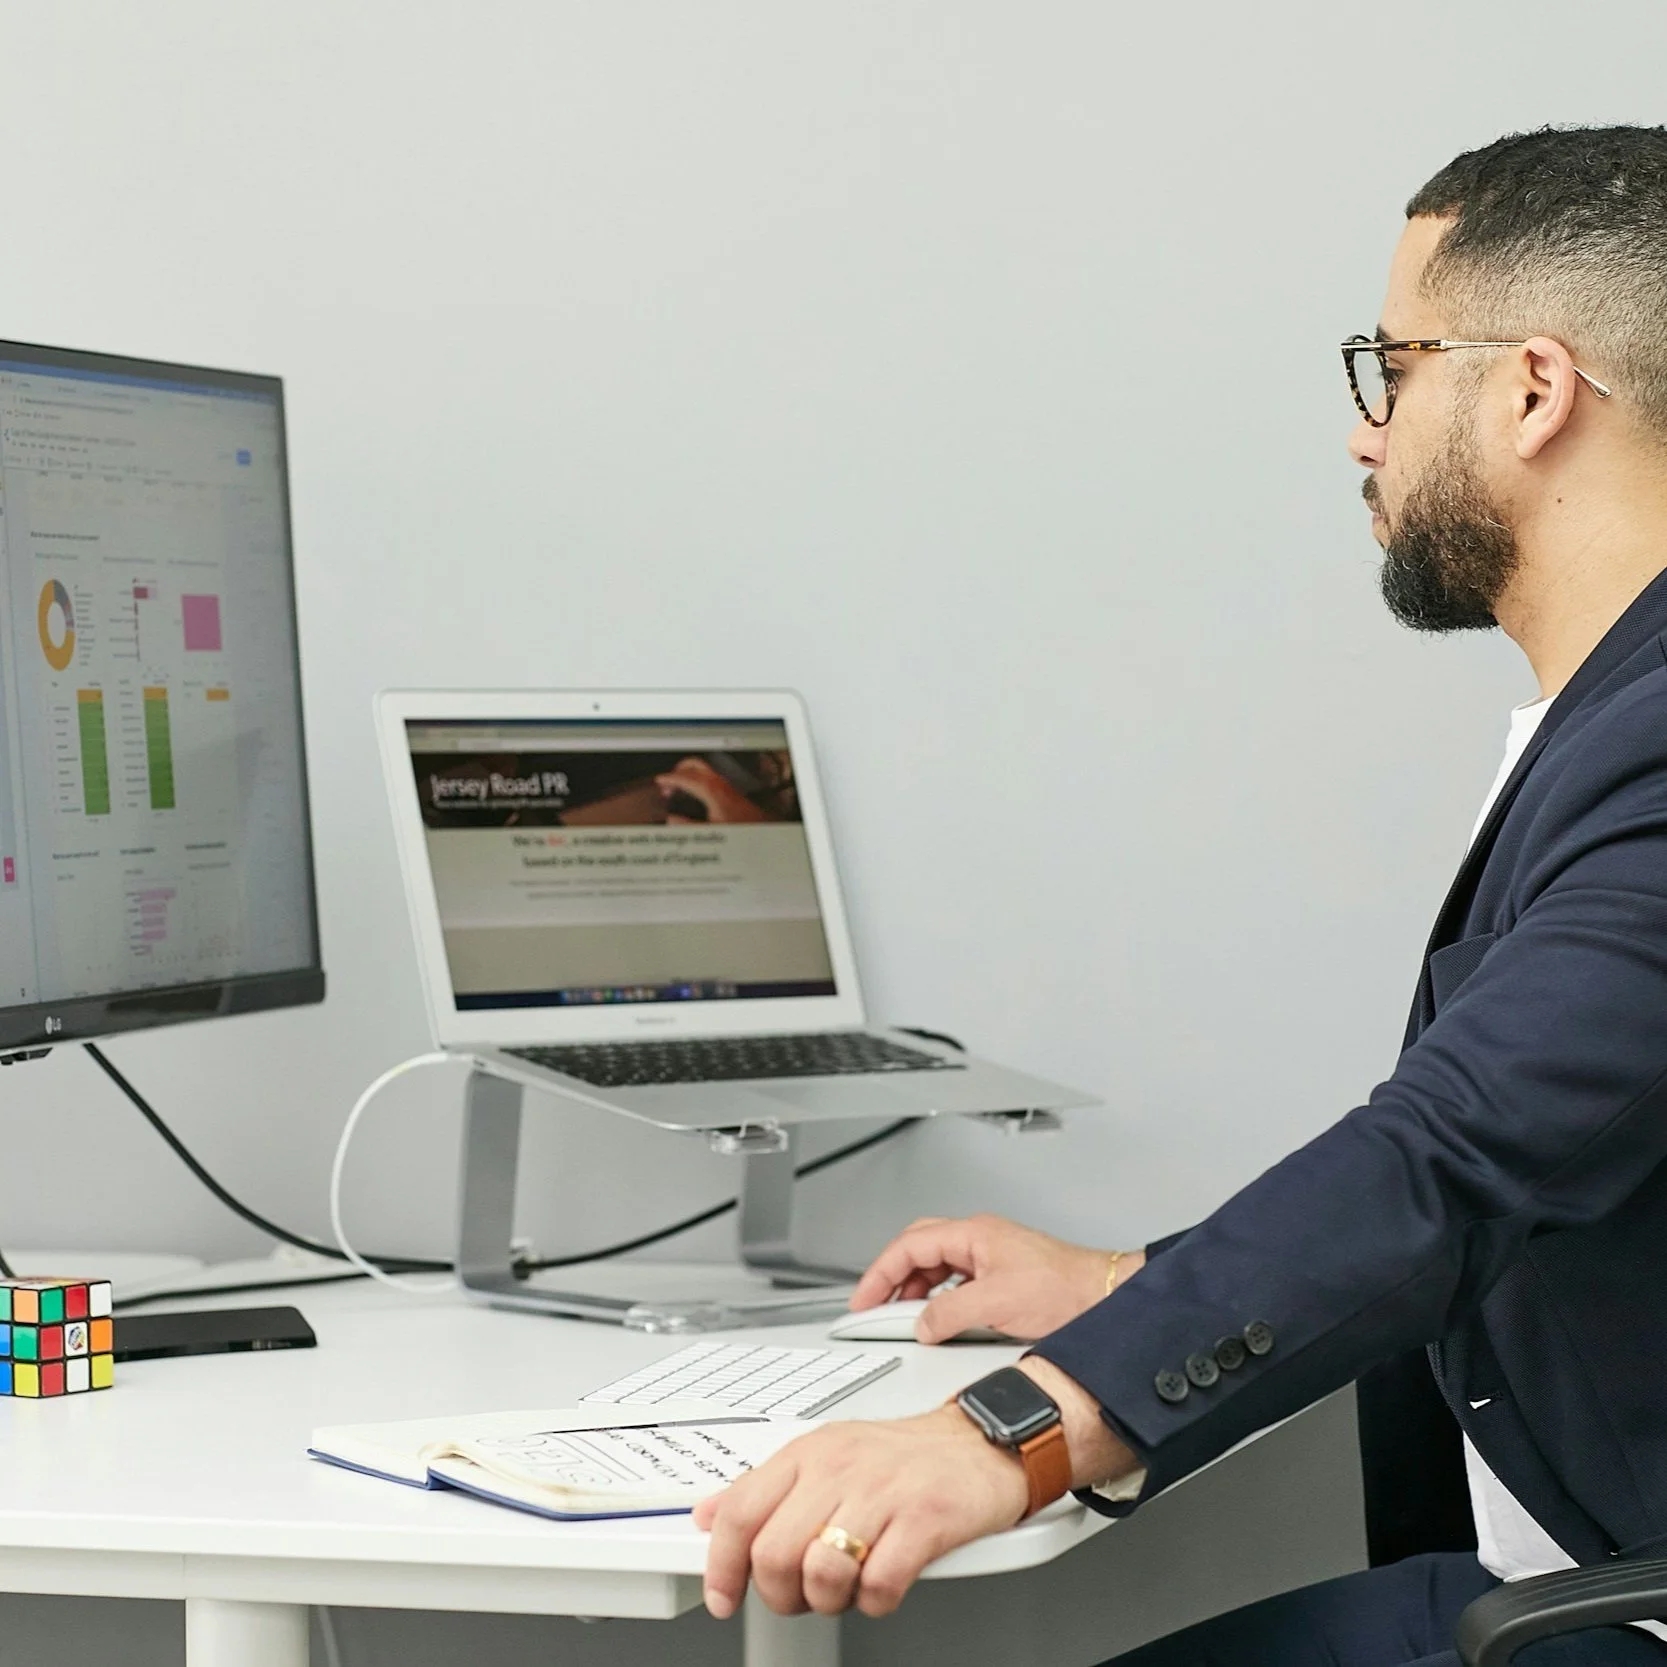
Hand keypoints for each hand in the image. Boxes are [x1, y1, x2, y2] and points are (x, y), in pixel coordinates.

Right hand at [655, 758, 769, 822]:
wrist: (762, 827)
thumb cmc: (741, 828)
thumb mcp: (710, 830)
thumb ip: (688, 825)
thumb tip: (672, 820)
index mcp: (710, 790)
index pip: (685, 777)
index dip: (670, 778)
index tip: (660, 781)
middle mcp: (718, 783)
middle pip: (693, 765)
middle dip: (678, 771)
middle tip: (667, 782)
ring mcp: (724, 784)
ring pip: (702, 769)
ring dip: (688, 774)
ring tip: (678, 786)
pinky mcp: (729, 789)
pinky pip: (709, 776)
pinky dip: (697, 779)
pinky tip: (694, 793)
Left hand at [695, 1405, 1027, 1618]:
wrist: (981, 1443)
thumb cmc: (904, 1456)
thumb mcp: (826, 1456)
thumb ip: (766, 1487)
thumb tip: (709, 1514)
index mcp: (810, 1453)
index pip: (740, 1512)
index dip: (722, 1565)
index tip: (722, 1595)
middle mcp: (840, 1468)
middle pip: (774, 1554)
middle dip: (781, 1594)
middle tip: (802, 1595)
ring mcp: (883, 1492)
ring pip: (821, 1573)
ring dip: (830, 1600)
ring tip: (847, 1587)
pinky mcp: (925, 1520)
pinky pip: (880, 1586)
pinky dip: (877, 1601)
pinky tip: (885, 1582)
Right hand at [849, 1213, 1143, 1342]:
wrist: (1103, 1297)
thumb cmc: (1064, 1290)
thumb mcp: (995, 1304)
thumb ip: (949, 1313)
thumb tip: (921, 1325)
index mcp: (972, 1234)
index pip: (908, 1246)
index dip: (879, 1273)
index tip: (863, 1300)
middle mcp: (979, 1239)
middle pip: (918, 1249)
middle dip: (891, 1277)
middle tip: (874, 1305)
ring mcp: (991, 1255)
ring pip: (936, 1265)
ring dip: (915, 1290)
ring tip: (904, 1318)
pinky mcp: (1002, 1274)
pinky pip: (955, 1280)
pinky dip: (937, 1298)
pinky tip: (938, 1318)